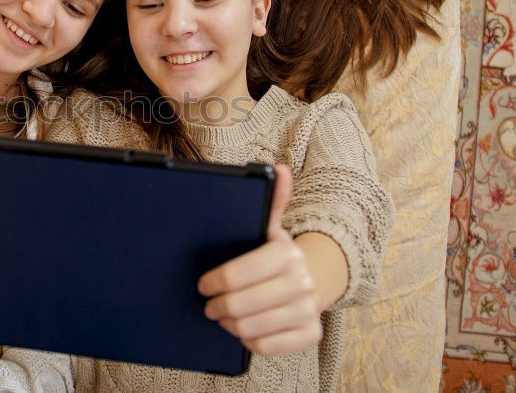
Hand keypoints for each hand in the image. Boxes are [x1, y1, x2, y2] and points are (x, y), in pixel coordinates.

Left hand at [197, 164, 322, 355]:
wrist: (311, 280)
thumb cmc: (276, 254)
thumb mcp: (270, 228)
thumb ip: (270, 200)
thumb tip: (276, 168)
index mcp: (285, 252)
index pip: (234, 275)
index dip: (212, 282)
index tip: (203, 284)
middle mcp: (302, 282)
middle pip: (238, 305)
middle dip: (216, 305)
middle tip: (209, 303)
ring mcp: (307, 310)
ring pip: (248, 328)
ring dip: (229, 323)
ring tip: (223, 315)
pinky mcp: (310, 334)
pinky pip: (265, 347)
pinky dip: (248, 340)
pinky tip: (245, 328)